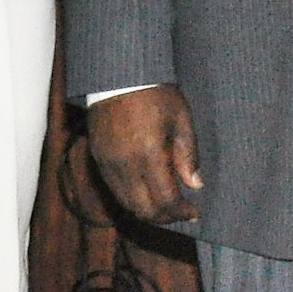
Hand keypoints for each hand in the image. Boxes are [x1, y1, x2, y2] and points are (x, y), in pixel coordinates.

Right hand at [88, 85, 203, 225]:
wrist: (119, 73)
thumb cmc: (155, 93)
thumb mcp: (181, 118)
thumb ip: (188, 155)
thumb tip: (195, 185)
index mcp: (149, 153)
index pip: (165, 200)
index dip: (182, 212)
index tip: (194, 213)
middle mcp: (125, 164)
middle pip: (144, 210)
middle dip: (165, 217)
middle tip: (181, 213)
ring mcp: (108, 162)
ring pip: (127, 203)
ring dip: (147, 211)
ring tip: (165, 206)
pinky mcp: (97, 157)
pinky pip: (114, 189)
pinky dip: (131, 198)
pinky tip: (145, 191)